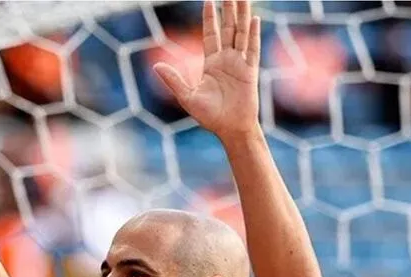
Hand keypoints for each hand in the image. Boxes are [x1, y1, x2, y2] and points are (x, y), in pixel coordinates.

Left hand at [153, 0, 260, 139]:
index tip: (209, 0)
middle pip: (228, 28)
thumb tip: (156, 66)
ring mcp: (240, 64)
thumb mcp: (187, 97)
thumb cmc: (210, 117)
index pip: (211, 34)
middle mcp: (227, 60)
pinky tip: (254, 20)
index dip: (210, 17)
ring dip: (242, 16)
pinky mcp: (250, 72)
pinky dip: (253, 35)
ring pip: (241, 34)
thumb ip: (174, 80)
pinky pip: (252, 50)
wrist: (230, 129)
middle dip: (228, 10)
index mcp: (212, 64)